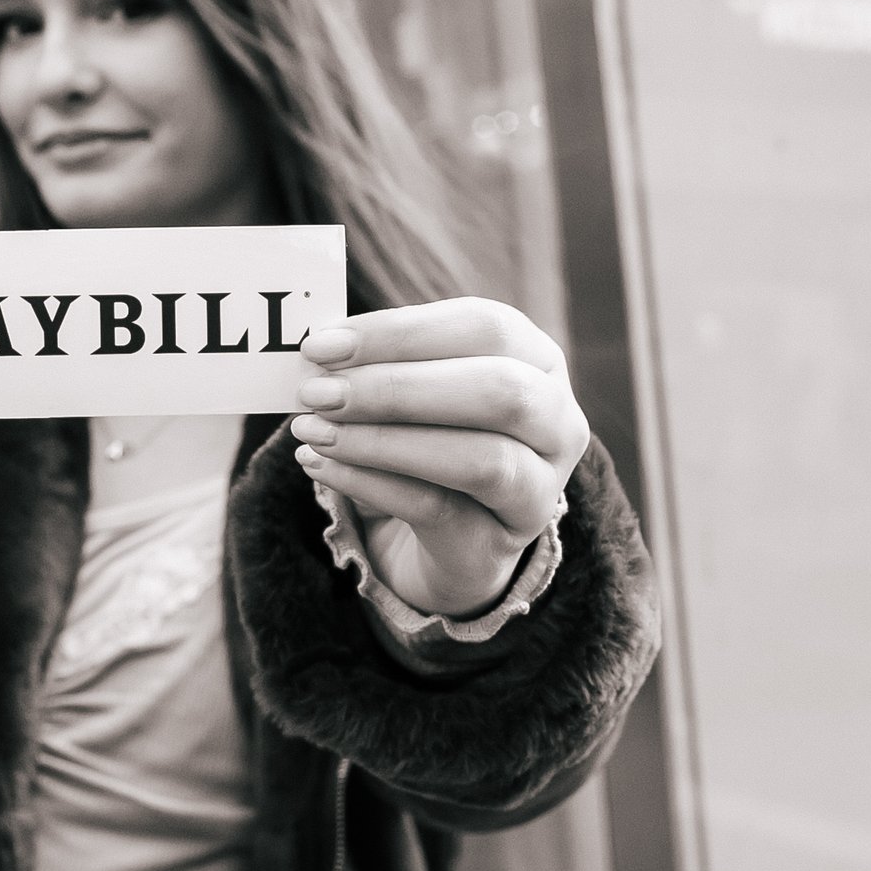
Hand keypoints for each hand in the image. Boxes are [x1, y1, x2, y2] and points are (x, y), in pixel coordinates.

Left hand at [289, 298, 588, 618]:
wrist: (446, 539)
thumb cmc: (427, 441)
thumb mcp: (414, 392)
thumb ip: (381, 364)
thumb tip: (319, 349)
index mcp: (539, 361)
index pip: (486, 327)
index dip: (403, 332)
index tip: (323, 344)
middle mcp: (559, 422)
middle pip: (499, 389)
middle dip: (396, 387)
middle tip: (316, 392)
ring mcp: (540, 489)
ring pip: (481, 458)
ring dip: (382, 441)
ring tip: (311, 431)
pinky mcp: (500, 543)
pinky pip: (437, 509)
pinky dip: (367, 482)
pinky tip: (319, 464)